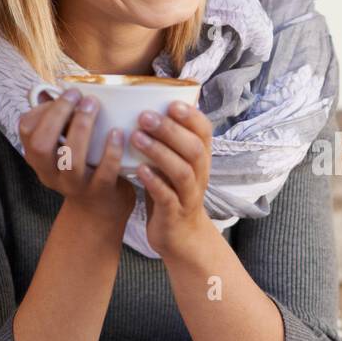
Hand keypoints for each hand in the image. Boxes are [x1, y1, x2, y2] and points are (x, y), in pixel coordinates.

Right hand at [18, 88, 134, 226]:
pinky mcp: (99, 193)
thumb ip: (61, 122)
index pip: (26, 130)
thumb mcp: (66, 145)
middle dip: (58, 115)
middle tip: (78, 96)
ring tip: (94, 106)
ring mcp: (74, 186)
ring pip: (70, 159)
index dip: (43, 109)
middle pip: (41, 144)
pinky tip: (118, 132)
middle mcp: (50, 173)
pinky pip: (104, 172)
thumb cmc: (84, 167)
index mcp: (38, 158)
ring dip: (82, 128)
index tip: (66, 95)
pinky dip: (111, 150)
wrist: (100, 210)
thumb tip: (58, 88)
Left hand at [131, 101, 213, 257]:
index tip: (171, 103)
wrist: (182, 238)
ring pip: (182, 171)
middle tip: (144, 116)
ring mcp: (188, 195)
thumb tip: (144, 106)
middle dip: (170, 130)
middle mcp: (199, 175)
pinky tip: (138, 170)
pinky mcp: (174, 213)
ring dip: (160, 152)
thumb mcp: (175, 164)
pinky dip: (154, 182)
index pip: (205, 132)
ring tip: (136, 138)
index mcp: (200, 159)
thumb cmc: (172, 193)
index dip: (191, 116)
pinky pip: (167, 196)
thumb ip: (168, 142)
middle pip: (193, 148)